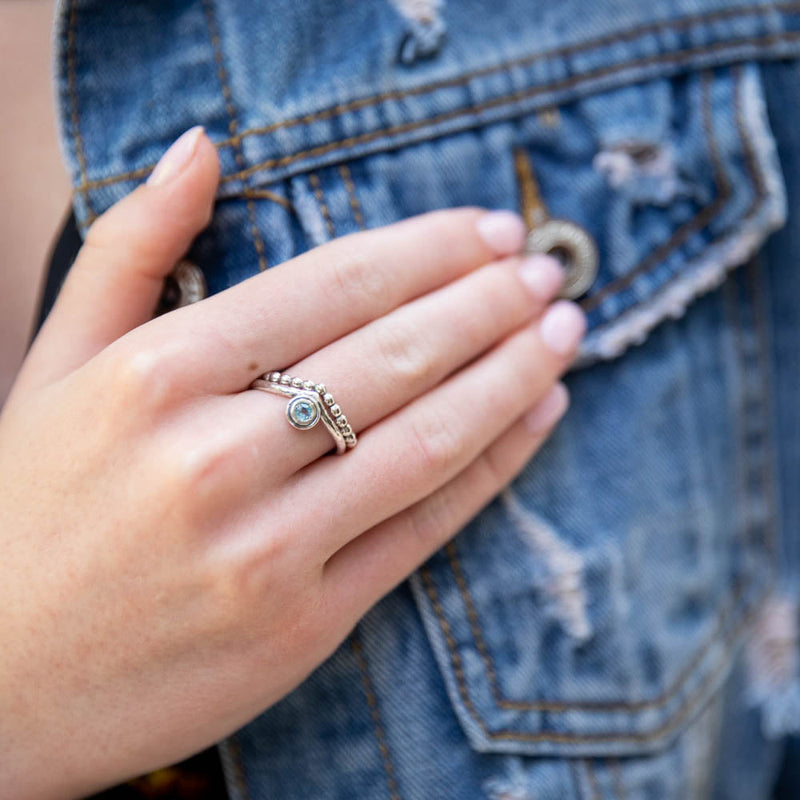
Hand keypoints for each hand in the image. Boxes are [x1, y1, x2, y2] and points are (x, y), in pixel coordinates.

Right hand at [0, 127, 584, 796]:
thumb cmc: (24, 512)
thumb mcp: (57, 365)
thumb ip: (132, 248)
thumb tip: (200, 147)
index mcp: (153, 377)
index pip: (331, 285)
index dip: (429, 249)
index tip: (492, 230)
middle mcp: (213, 458)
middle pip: (395, 354)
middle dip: (489, 302)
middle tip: (549, 270)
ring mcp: (266, 549)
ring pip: (426, 440)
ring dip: (511, 375)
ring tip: (563, 331)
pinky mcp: (303, 622)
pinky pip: (422, 528)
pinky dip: (493, 467)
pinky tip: (538, 418)